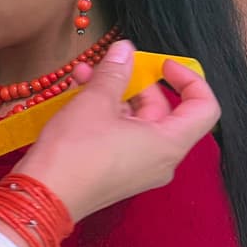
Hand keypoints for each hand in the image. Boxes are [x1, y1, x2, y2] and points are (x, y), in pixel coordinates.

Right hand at [11, 40, 220, 220]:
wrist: (43, 196)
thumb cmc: (75, 151)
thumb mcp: (95, 101)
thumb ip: (115, 72)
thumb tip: (124, 50)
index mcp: (169, 143)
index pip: (203, 107)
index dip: (189, 79)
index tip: (162, 65)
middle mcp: (161, 160)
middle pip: (163, 112)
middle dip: (135, 83)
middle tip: (109, 65)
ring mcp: (138, 170)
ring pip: (136, 123)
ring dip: (113, 96)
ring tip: (82, 76)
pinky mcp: (116, 175)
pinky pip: (121, 139)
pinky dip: (106, 117)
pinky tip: (77, 99)